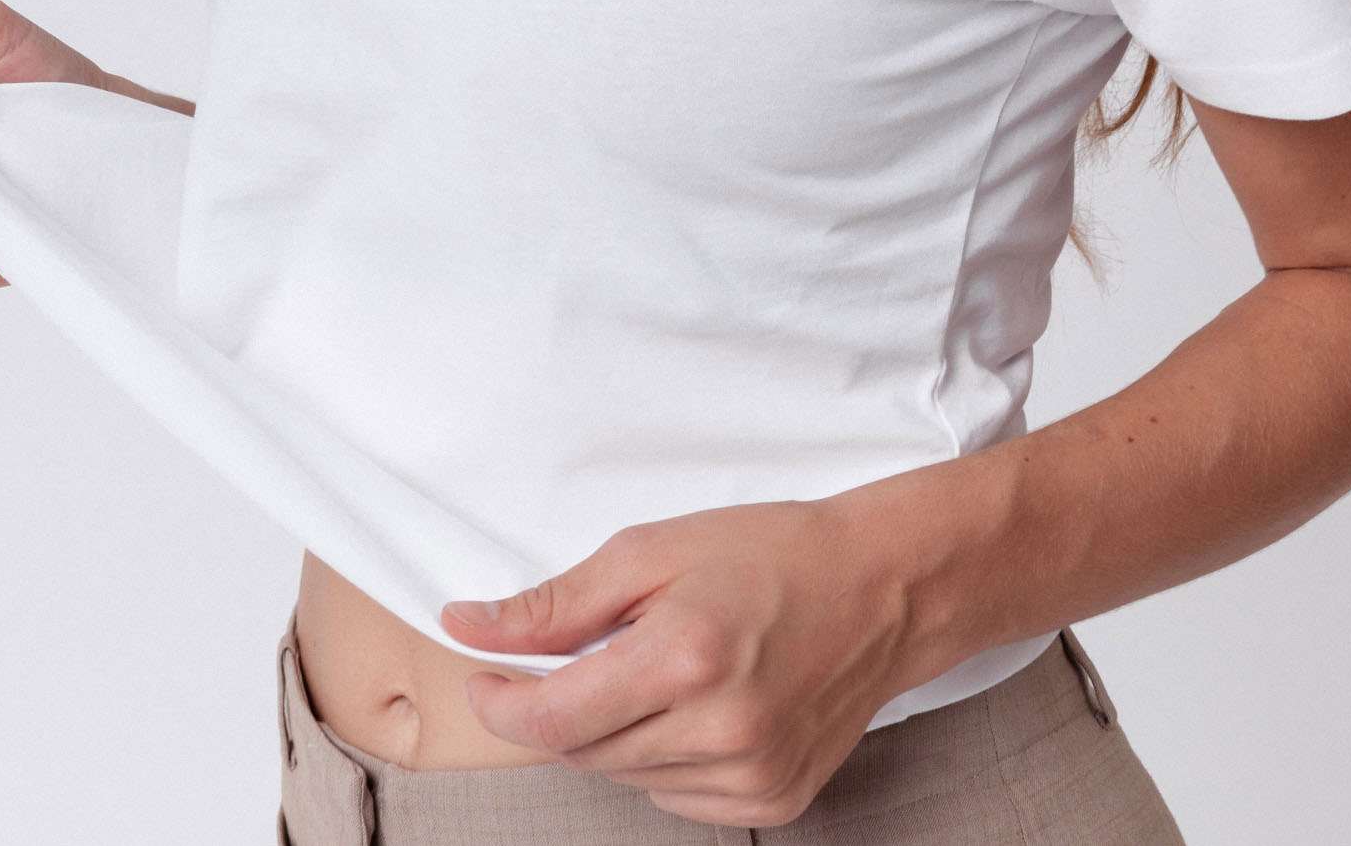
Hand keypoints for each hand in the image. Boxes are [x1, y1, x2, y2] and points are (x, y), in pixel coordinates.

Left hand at [438, 493, 911, 827]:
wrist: (881, 587)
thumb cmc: (771, 554)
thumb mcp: (654, 550)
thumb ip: (557, 603)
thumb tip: (469, 628)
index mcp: (685, 658)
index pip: (551, 720)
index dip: (501, 703)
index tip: (483, 677)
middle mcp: (720, 730)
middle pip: (583, 751)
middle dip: (563, 705)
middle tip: (595, 648)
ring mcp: (751, 775)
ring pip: (626, 777)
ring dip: (615, 730)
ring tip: (661, 666)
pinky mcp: (775, 800)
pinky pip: (674, 795)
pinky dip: (663, 755)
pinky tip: (698, 704)